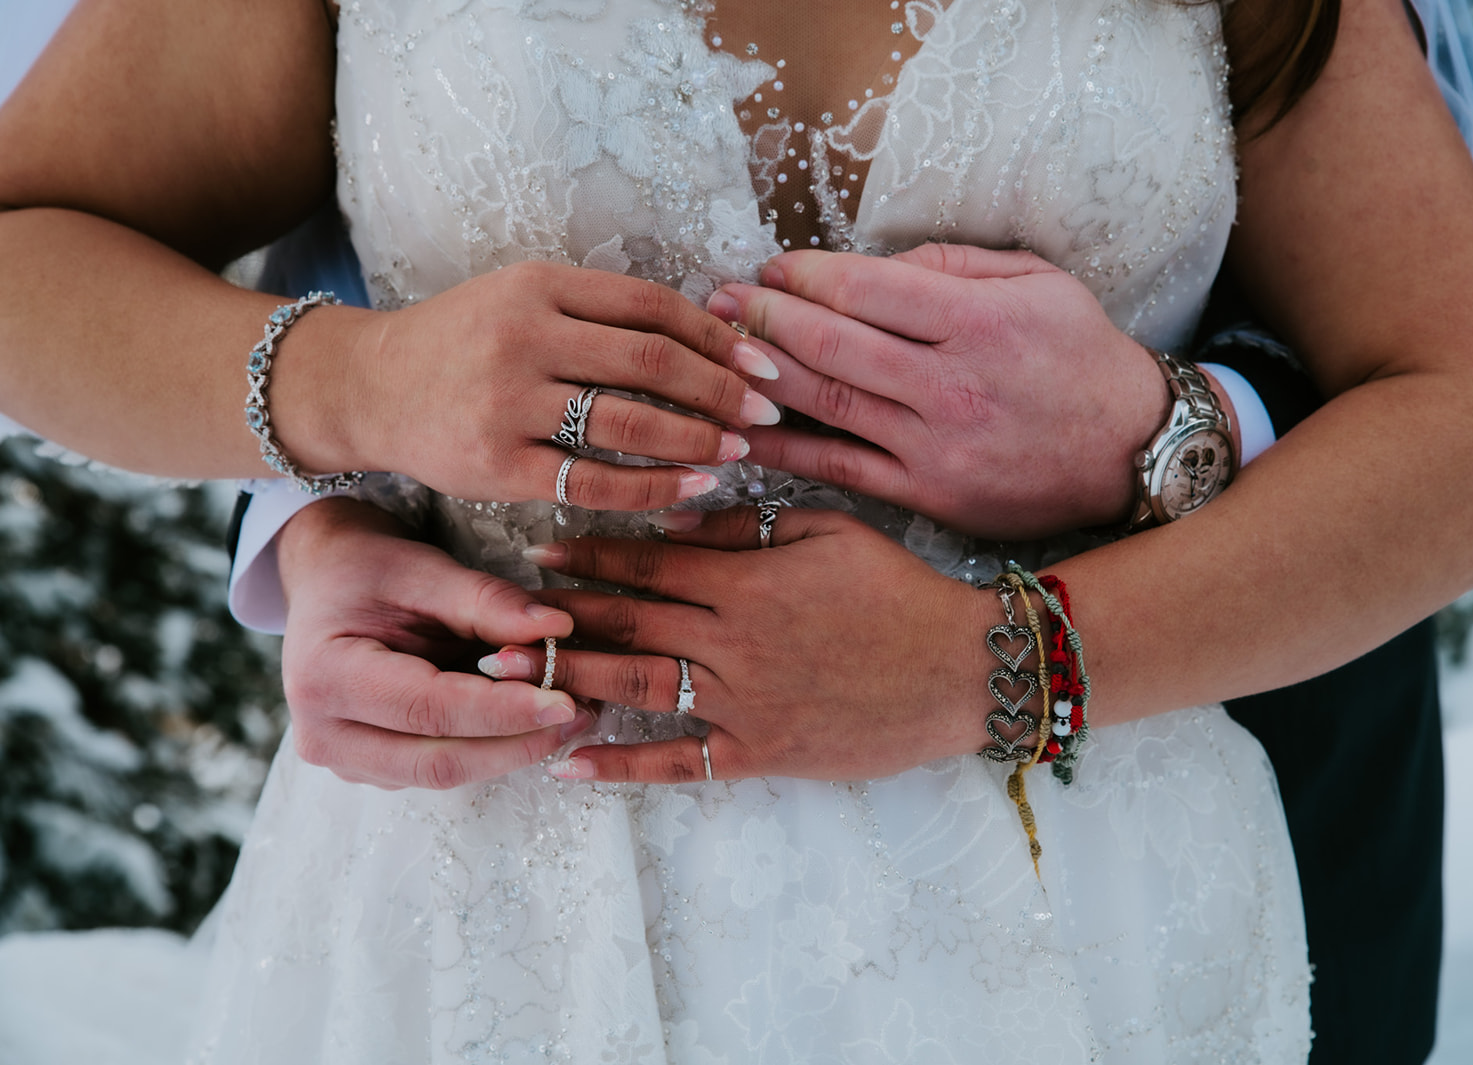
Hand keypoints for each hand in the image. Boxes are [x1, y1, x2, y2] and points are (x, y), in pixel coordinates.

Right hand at [277, 498, 585, 788]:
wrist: (328, 582)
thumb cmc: (371, 571)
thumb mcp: (426, 571)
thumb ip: (488, 602)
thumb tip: (557, 627)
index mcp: (325, 676)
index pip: (430, 708)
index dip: (503, 710)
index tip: (566, 700)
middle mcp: (322, 733)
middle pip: (438, 760)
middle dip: (518, 742)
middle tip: (581, 714)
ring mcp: (343, 759)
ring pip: (443, 774)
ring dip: (512, 750)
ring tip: (569, 716)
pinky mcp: (370, 768)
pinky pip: (438, 769)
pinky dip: (490, 749)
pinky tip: (531, 722)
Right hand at [283, 261, 783, 507]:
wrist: (367, 387)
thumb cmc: (462, 343)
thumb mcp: (523, 299)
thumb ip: (600, 312)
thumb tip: (708, 334)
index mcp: (538, 285)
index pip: (651, 305)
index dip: (717, 335)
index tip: (761, 360)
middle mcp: (522, 336)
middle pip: (650, 362)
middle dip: (722, 388)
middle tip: (767, 408)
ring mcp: (506, 403)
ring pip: (628, 422)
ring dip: (698, 438)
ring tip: (740, 448)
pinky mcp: (495, 465)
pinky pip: (593, 481)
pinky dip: (653, 487)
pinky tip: (694, 486)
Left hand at [489, 507, 997, 783]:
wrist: (959, 668)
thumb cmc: (898, 591)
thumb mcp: (830, 531)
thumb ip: (751, 527)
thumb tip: (682, 524)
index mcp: (747, 581)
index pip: (649, 565)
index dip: (590, 556)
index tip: (538, 551)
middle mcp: (732, 641)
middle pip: (628, 624)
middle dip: (558, 617)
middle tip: (490, 615)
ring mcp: (743, 702)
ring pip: (638, 686)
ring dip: (569, 680)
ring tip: (507, 676)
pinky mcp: (761, 752)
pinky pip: (681, 762)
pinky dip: (624, 765)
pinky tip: (571, 766)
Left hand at [705, 245, 1170, 536]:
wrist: (1133, 454)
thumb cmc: (1083, 358)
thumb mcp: (1040, 284)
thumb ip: (957, 264)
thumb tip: (874, 260)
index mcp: (978, 321)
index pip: (865, 288)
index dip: (803, 274)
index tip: (769, 266)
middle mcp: (952, 384)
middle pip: (831, 345)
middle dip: (762, 317)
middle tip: (718, 302)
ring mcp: (936, 446)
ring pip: (826, 405)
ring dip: (760, 376)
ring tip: (718, 353)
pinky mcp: (928, 495)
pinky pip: (841, 468)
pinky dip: (786, 451)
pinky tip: (744, 432)